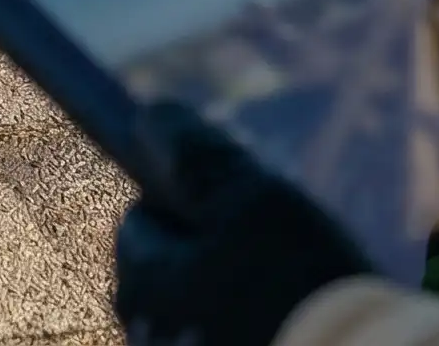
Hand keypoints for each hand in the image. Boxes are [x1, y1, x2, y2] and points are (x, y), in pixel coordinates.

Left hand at [114, 104, 374, 345]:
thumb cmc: (297, 286)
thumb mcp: (255, 202)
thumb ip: (197, 158)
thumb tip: (150, 116)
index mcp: (142, 285)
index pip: (142, 219)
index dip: (191, 202)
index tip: (241, 205)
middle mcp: (143, 336)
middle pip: (166, 271)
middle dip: (209, 253)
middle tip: (275, 253)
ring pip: (195, 312)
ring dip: (229, 298)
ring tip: (291, 297)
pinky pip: (222, 341)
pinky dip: (248, 329)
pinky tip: (291, 324)